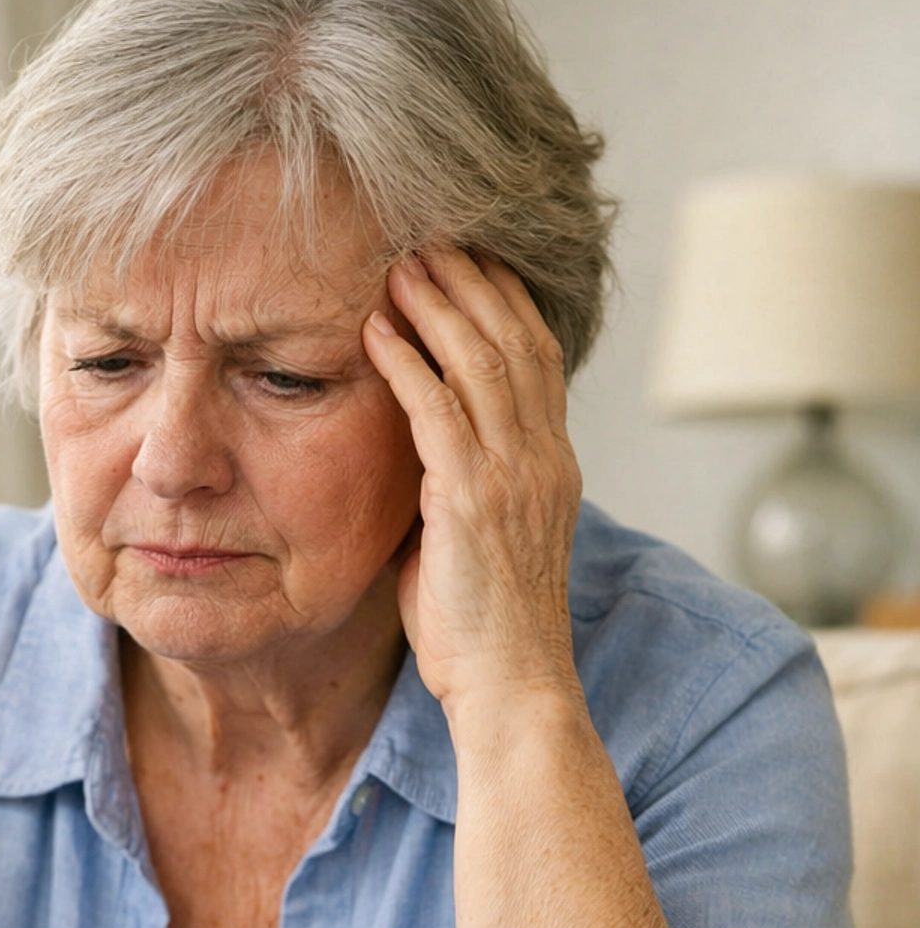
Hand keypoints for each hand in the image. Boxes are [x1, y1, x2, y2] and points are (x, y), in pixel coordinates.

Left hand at [361, 249, 583, 716]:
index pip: (537, 358)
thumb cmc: (483, 633)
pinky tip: (376, 331)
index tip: (468, 261)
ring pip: (480, 362)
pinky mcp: (473, 501)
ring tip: (400, 263)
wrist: (512, 689)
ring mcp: (514, 477)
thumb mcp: (478, 544)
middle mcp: (542, 460)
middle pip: (515, 340)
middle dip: (472, 282)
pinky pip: (438, 411)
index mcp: (551, 466)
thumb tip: (419, 462)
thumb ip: (459, 491)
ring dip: (437, 306)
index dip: (504, 302)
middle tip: (429, 238)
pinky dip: (407, 362)